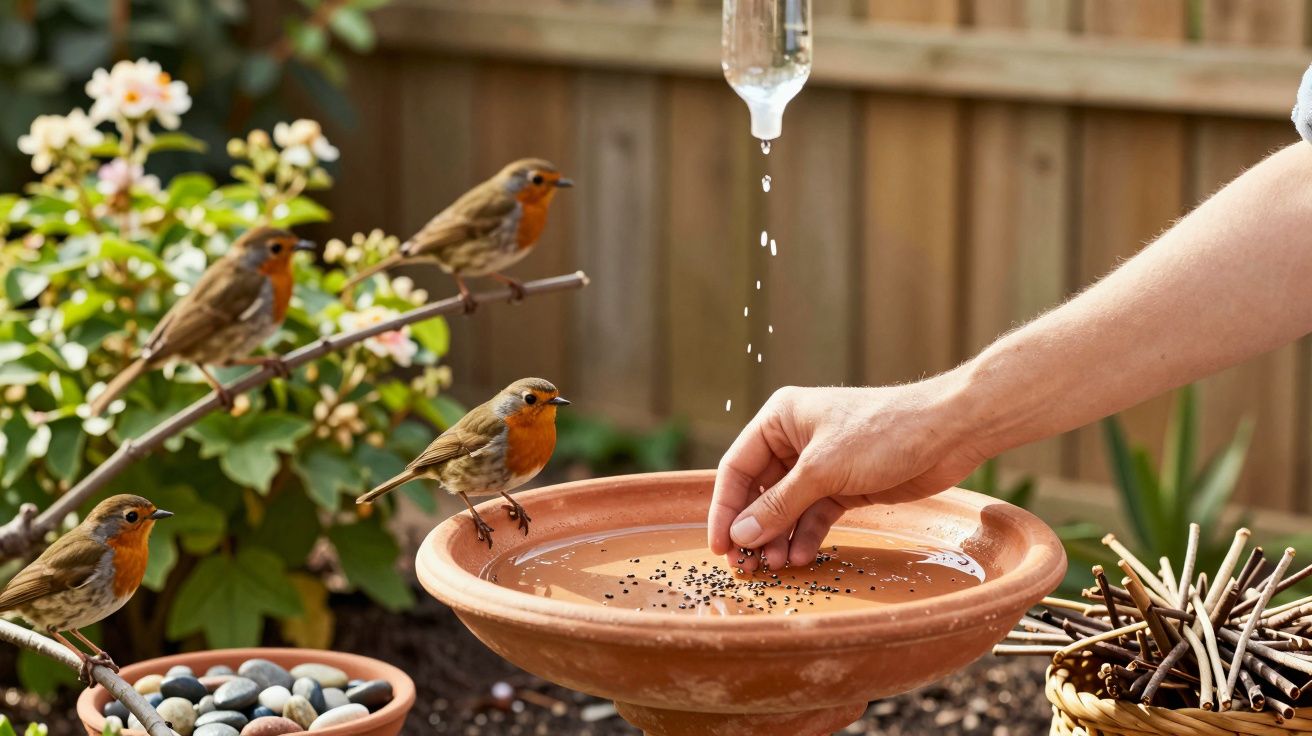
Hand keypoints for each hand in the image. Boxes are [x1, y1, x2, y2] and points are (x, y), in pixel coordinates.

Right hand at [708, 375, 985, 570]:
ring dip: (779, 537)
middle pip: (759, 491)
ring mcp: (821, 464)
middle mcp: (795, 440)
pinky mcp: (845, 485)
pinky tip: (801, 557)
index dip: (724, 508)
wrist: (949, 432)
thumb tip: (741, 534)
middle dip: (754, 529)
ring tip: (776, 567)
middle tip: (746, 566)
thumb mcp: (823, 470)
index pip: (737, 467)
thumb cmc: (883, 433)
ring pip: (787, 508)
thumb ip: (780, 504)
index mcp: (779, 420)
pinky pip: (814, 515)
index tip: (720, 546)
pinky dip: (806, 536)